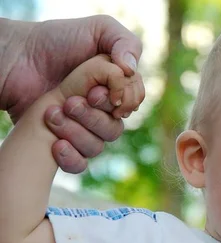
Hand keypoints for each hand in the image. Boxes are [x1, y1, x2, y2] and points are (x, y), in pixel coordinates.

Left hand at [0, 15, 141, 172]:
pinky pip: (79, 164)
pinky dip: (70, 157)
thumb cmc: (55, 41)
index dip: (121, 101)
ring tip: (52, 113)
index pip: (134, 103)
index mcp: (115, 88)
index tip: (95, 91)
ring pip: (98, 146)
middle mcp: (102, 110)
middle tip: (70, 101)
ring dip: (76, 131)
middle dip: (93, 116)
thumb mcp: (98, 29)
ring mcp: (82, 128)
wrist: (16, 59)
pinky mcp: (63, 143)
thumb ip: (126, 43)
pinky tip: (55, 143)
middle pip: (116, 128)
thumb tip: (132, 70)